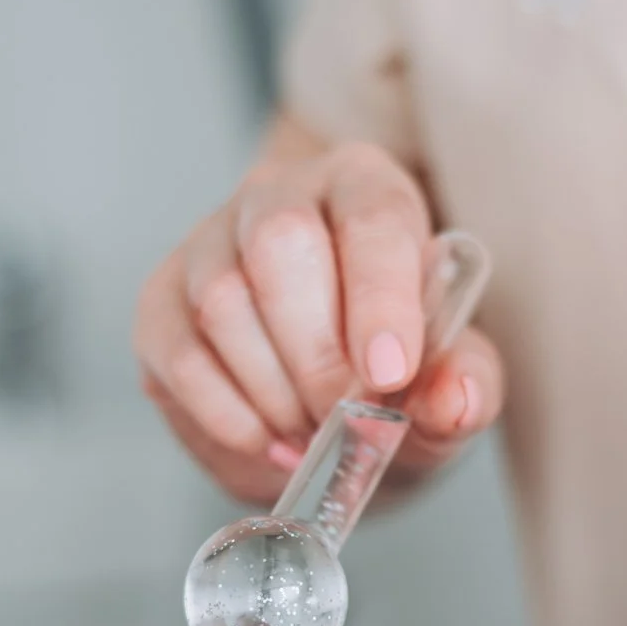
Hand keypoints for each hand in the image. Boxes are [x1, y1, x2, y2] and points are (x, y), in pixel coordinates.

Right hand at [134, 128, 504, 504]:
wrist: (327, 384)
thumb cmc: (393, 362)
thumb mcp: (446, 374)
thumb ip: (466, 382)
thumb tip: (453, 398)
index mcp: (364, 185)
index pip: (370, 217)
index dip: (379, 296)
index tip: (390, 372)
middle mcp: (277, 195)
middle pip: (279, 242)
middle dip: (317, 353)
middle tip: (346, 418)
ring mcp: (207, 244)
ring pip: (222, 301)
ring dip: (273, 391)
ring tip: (312, 434)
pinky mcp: (160, 304)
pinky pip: (178, 355)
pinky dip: (226, 414)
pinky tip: (269, 440)